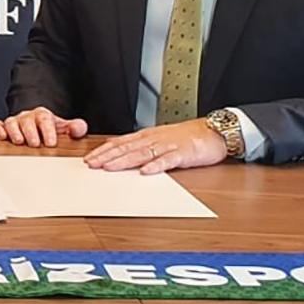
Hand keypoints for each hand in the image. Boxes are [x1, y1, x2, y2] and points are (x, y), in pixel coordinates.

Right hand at [0, 106, 88, 146]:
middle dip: (30, 132)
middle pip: (27, 120)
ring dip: (14, 132)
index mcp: (42, 115)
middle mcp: (27, 117)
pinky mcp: (4, 128)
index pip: (45, 119)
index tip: (51, 142)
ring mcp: (15, 122)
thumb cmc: (50, 130)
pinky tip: (2, 137)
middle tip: (35, 144)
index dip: (48, 130)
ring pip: (11, 122)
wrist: (37, 126)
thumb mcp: (64, 128)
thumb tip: (78, 128)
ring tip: (19, 142)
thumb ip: (75, 128)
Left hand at [82, 119, 225, 173]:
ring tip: (110, 168)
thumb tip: (122, 156)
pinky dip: (156, 166)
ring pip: (142, 153)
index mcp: (148, 136)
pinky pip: (168, 160)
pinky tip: (146, 172)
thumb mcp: (161, 140)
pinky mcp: (183, 154)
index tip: (89, 159)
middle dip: (107, 156)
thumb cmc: (187, 138)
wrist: (214, 132)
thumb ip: (143, 147)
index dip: (104, 151)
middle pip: (127, 147)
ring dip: (125, 161)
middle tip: (91, 165)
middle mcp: (155, 139)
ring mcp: (168, 145)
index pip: (121, 142)